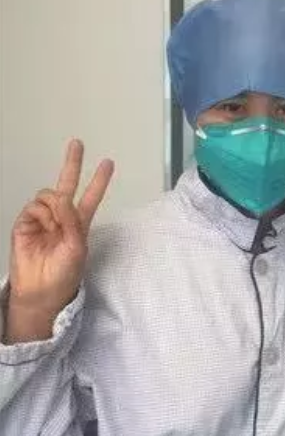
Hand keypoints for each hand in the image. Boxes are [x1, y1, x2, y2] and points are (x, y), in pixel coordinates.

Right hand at [6, 140, 113, 341]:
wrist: (41, 291)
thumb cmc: (64, 275)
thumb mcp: (77, 248)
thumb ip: (72, 222)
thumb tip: (62, 199)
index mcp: (79, 224)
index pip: (90, 197)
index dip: (99, 180)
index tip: (108, 163)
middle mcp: (61, 218)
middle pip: (67, 184)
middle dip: (72, 163)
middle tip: (77, 144)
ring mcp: (43, 219)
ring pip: (48, 195)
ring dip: (54, 207)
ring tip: (55, 226)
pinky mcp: (25, 223)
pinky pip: (34, 207)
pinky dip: (40, 214)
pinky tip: (43, 226)